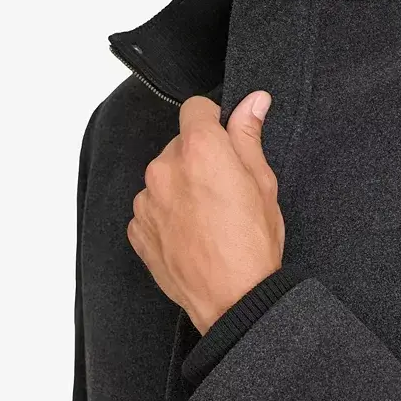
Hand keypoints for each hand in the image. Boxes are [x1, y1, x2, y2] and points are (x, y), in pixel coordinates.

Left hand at [127, 90, 284, 334]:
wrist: (233, 299)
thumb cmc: (253, 244)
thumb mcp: (263, 184)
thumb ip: (248, 136)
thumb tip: (254, 102)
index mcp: (199, 149)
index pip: (195, 109)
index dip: (213, 122)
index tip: (223, 142)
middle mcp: (164, 168)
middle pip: (178, 146)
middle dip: (198, 160)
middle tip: (223, 191)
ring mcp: (146, 200)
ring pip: (163, 178)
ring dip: (179, 189)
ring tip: (206, 219)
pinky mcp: (138, 229)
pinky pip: (150, 209)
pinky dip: (166, 216)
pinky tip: (190, 235)